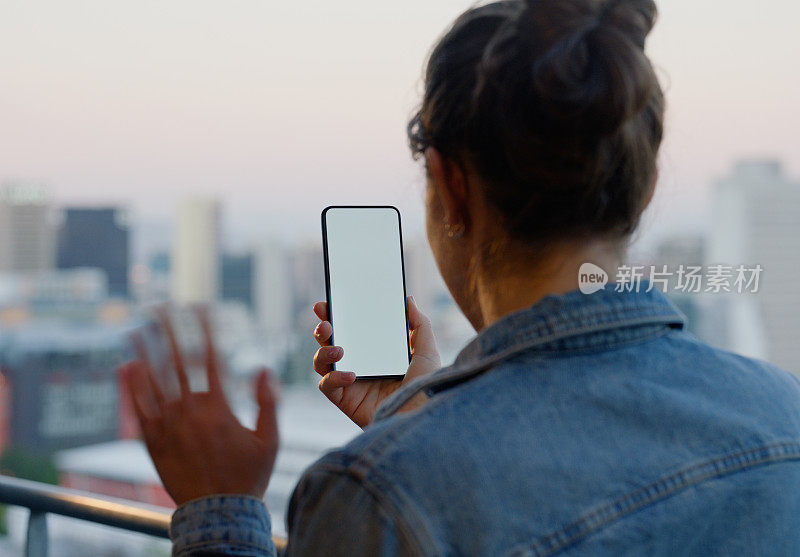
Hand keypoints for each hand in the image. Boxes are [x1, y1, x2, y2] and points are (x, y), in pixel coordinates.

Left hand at [120, 306, 278, 505]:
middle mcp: (190, 411)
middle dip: (168, 330)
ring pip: (153, 380)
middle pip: (176, 361)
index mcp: (219, 407)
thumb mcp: (270, 439)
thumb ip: (268, 402)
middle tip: (160, 306)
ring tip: (136, 327)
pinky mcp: (153, 441)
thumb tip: (263, 368)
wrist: (218, 513)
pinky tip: (128, 367)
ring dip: (144, 351)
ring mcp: (168, 425)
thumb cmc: (247, 476)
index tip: (201, 307)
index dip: (205, 329)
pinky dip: (133, 386)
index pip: (210, 357)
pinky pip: (139, 408)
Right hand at [312, 296, 440, 427]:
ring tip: (338, 349)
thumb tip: (409, 299)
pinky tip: (350, 375)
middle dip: (321, 330)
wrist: (424, 417)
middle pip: (329, 343)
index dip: (335, 315)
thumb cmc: (428, 387)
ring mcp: (350, 384)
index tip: (327, 303)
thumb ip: (419, 324)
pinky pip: (326, 386)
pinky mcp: (346, 401)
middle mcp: (359, 365)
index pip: (350, 329)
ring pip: (321, 363)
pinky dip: (333, 377)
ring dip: (323, 352)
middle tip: (325, 321)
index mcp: (374, 352)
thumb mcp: (427, 351)